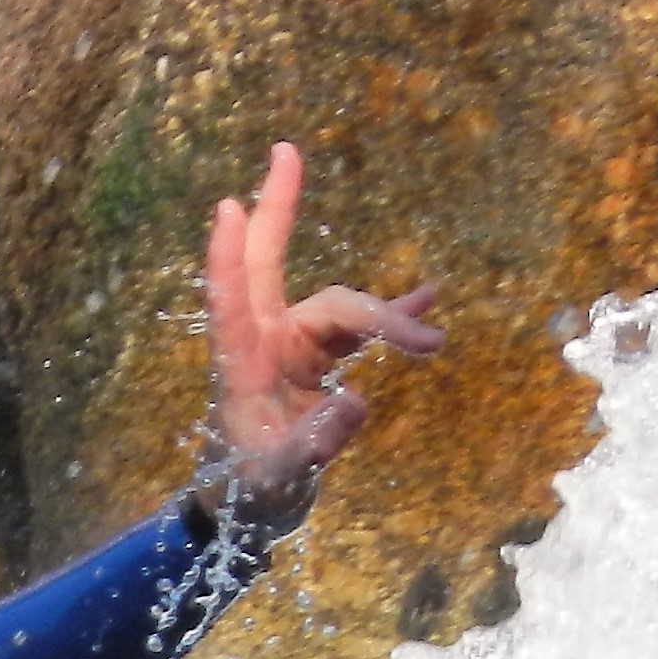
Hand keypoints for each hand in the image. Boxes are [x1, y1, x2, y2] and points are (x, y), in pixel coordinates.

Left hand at [203, 142, 443, 519]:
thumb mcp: (279, 480)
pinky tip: (429, 303)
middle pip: (273, 266)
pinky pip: (361, 327)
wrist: (253, 509)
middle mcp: (263, 342)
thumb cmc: (251, 492)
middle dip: (278, 208)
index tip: (229, 206)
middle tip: (284, 149)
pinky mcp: (318, 356)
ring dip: (387, 318)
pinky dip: (393, 317)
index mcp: (239, 365)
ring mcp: (292, 345)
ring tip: (430, 340)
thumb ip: (313, 445)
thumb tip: (354, 402)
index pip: (230, 300)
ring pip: (343, 308)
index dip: (227, 256)